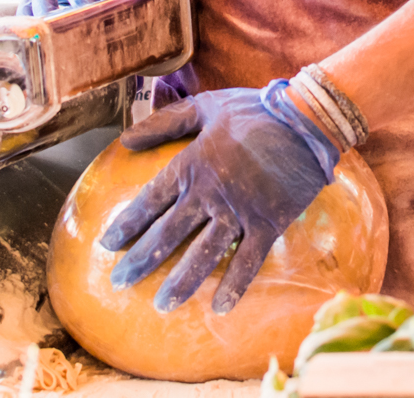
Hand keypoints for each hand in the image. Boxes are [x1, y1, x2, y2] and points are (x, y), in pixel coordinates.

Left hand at [98, 82, 339, 312]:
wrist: (306, 120)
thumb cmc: (255, 109)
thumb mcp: (206, 106)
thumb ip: (165, 122)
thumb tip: (125, 140)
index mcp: (192, 164)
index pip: (150, 201)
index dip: (127, 224)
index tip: (107, 245)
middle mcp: (209, 194)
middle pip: (168, 234)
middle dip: (140, 261)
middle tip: (119, 283)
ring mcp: (239, 212)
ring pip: (202, 256)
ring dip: (180, 283)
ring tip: (162, 305)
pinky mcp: (268, 224)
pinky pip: (248, 262)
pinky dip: (235, 287)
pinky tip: (219, 307)